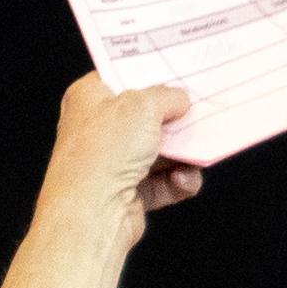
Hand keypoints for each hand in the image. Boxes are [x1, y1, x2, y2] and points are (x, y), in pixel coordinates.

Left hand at [0, 74, 199, 287]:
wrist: (92, 215)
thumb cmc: (103, 154)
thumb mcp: (142, 106)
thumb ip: (167, 96)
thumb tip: (180, 99)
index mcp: (88, 98)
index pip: (121, 76)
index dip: (149, 74)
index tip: (179, 73)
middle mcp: (97, 129)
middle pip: (147, 116)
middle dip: (175, 119)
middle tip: (198, 114)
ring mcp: (112, 163)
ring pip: (161, 151)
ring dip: (183, 154)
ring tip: (194, 154)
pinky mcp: (128, 193)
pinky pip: (164, 181)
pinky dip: (179, 181)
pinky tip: (183, 180)